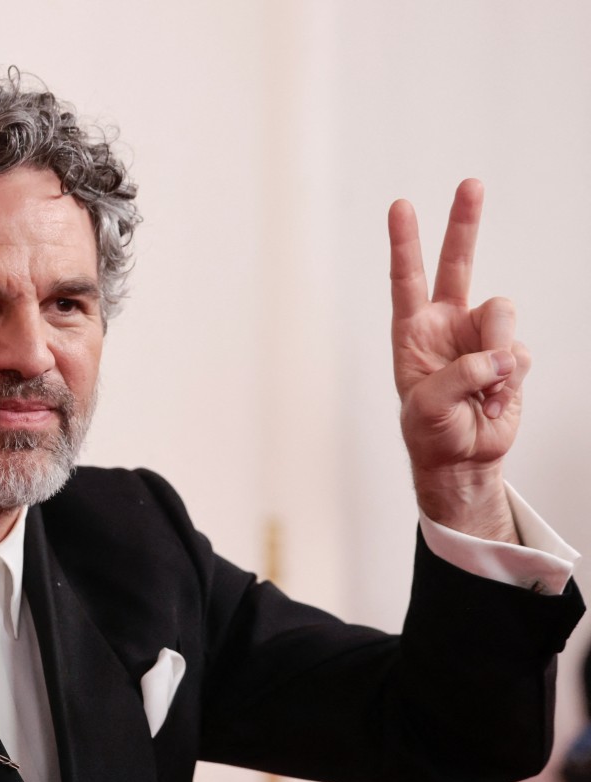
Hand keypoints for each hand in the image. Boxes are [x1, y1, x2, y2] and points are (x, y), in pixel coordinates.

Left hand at [388, 179, 528, 541]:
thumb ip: (459, 375)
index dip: (404, 243)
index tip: (399, 206)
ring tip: (485, 390)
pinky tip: (496, 400)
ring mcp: (481, 336)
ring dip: (497, 351)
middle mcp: (447, 324)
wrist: (462, 458)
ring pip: (502, 314)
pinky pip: (519, 352)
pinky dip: (511, 380)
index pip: (406, 280)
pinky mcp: (509, 355)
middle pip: (458, 264)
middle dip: (464, 223)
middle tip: (471, 184)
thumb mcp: (427, 407)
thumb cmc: (430, 431)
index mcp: (413, 330)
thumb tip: (500, 356)